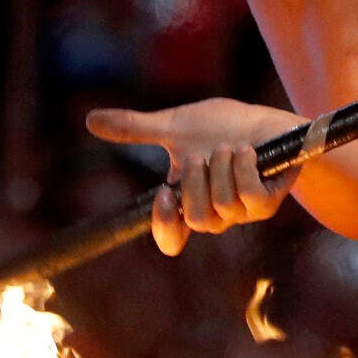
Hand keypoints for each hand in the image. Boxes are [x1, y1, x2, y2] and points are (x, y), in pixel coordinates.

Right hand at [84, 98, 300, 254]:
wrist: (268, 120)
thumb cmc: (224, 126)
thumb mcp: (175, 126)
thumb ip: (135, 129)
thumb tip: (89, 120)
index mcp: (190, 201)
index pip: (172, 238)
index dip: (164, 228)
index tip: (163, 195)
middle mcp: (216, 212)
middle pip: (197, 220)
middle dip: (196, 184)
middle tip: (201, 156)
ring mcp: (243, 211)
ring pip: (223, 207)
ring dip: (222, 169)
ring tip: (228, 147)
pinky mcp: (267, 202)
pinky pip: (249, 195)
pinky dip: (244, 168)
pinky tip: (246, 151)